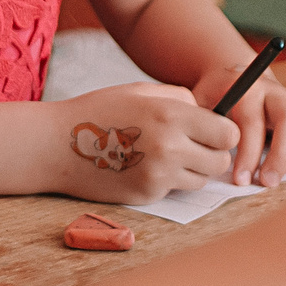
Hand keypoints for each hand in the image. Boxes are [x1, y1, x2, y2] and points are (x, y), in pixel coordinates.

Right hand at [51, 83, 238, 203]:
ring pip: (201, 180)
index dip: (223, 133)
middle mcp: (170, 146)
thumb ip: (180, 99)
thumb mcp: (140, 91)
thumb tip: (211, 115)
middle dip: (210, 154)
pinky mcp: (147, 195)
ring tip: (162, 156)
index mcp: (171, 114)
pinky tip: (140, 167)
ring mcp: (158, 175)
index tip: (211, 131)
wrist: (57, 145)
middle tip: (190, 146)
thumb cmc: (99, 111)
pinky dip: (165, 181)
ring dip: (190, 171)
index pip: (228, 133)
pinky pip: (174, 190)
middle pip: (220, 161)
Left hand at [198, 72, 285, 188]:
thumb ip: (201, 124)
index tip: (240, 180)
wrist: (233, 78)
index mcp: (246, 87)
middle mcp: (276, 92)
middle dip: (281, 156)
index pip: (253, 120)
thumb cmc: (213, 101)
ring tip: (284, 174)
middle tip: (267, 183)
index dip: (248, 153)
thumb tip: (204, 152)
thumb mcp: (199, 106)